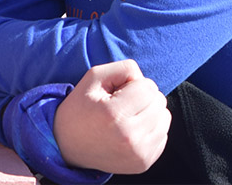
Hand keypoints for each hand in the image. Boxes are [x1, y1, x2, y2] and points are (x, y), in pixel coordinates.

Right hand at [54, 60, 169, 173]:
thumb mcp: (92, 78)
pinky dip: (150, 129)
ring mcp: (138, 153)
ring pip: (164, 118)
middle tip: (121, 104)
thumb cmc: (80, 108)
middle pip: (159, 102)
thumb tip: (146, 80)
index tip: (116, 92)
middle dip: (143, 97)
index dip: (133, 84)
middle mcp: (129, 137)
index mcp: (114, 114)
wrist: (66, 145)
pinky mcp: (143, 163)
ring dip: (149, 112)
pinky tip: (131, 130)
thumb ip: (123, 68)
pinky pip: (163, 135)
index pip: (148, 87)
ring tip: (127, 116)